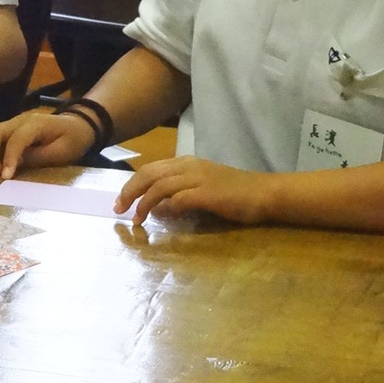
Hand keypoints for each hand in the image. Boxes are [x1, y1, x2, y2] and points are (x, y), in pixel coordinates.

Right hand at [0, 110, 94, 178]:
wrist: (79, 125)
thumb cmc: (72, 140)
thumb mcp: (61, 152)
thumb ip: (36, 157)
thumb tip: (13, 165)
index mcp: (35, 123)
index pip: (17, 139)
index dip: (9, 157)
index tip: (4, 177)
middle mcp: (20, 120)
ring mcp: (13, 123)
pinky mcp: (10, 129)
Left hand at [114, 157, 274, 225]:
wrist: (264, 193)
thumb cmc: (234, 192)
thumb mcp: (201, 187)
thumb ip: (179, 193)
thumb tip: (158, 208)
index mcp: (186, 163)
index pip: (150, 169)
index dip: (132, 184)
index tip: (121, 201)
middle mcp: (189, 166)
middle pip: (150, 174)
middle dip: (130, 191)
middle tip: (119, 209)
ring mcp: (199, 178)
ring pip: (161, 186)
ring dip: (144, 203)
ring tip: (137, 220)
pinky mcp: (208, 193)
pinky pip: (181, 198)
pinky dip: (169, 208)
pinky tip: (164, 218)